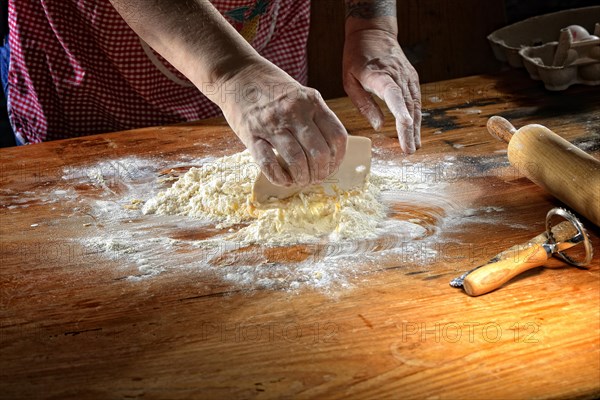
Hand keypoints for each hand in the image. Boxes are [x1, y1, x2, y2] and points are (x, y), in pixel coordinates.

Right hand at [218, 60, 346, 186]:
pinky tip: (284, 180)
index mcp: (311, 101)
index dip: (337, 158)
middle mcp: (294, 112)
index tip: (332, 166)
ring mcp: (271, 124)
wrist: (237, 74)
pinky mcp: (251, 135)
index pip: (336, 136)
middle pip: (318, 153)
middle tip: (316, 178)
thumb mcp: (301, 94)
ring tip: (301, 180)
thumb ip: (315, 116)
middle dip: (321, 172)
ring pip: (297, 161)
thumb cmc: (271, 87)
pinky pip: (268, 163)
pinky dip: (279, 177)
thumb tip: (330, 149)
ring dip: (302, 177)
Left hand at [343, 29, 420, 153]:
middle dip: (409, 130)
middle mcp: (398, 76)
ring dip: (415, 127)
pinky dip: (416, 117)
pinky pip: (415, 100)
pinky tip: (414, 131)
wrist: (373, 32)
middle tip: (409, 150)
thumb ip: (364, 104)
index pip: (393, 95)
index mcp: (379, 76)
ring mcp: (407, 77)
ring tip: (413, 146)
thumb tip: (379, 126)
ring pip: (414, 105)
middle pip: (407, 106)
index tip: (406, 126)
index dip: (400, 112)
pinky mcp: (412, 78)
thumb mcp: (350, 80)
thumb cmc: (357, 57)